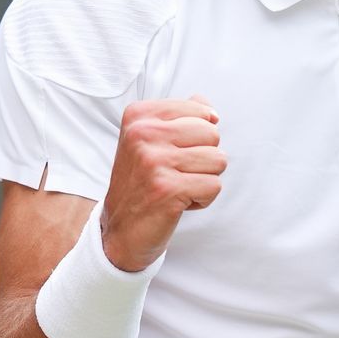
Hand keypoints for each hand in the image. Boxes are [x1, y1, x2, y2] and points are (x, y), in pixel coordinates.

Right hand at [100, 95, 226, 272]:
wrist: (120, 229)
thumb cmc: (142, 182)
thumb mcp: (152, 141)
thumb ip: (181, 118)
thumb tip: (210, 108)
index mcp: (139, 116)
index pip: (200, 110)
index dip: (197, 136)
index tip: (173, 152)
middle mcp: (143, 133)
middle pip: (212, 134)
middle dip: (204, 157)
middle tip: (177, 172)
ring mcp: (154, 160)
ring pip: (218, 160)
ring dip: (204, 178)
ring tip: (178, 186)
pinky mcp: (167, 188)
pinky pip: (214, 186)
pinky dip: (203, 199)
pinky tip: (180, 202)